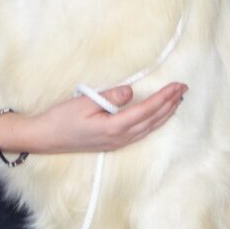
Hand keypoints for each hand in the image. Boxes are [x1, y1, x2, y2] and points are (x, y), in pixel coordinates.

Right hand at [13, 83, 187, 154]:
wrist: (45, 138)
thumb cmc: (61, 118)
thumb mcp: (83, 103)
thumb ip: (109, 98)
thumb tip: (131, 92)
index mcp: (114, 127)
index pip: (147, 110)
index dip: (164, 97)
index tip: (177, 85)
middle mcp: (120, 138)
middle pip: (153, 120)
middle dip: (170, 104)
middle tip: (184, 89)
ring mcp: (117, 143)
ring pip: (149, 128)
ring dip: (165, 114)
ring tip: (177, 101)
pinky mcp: (113, 143)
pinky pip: (141, 132)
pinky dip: (154, 122)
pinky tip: (158, 117)